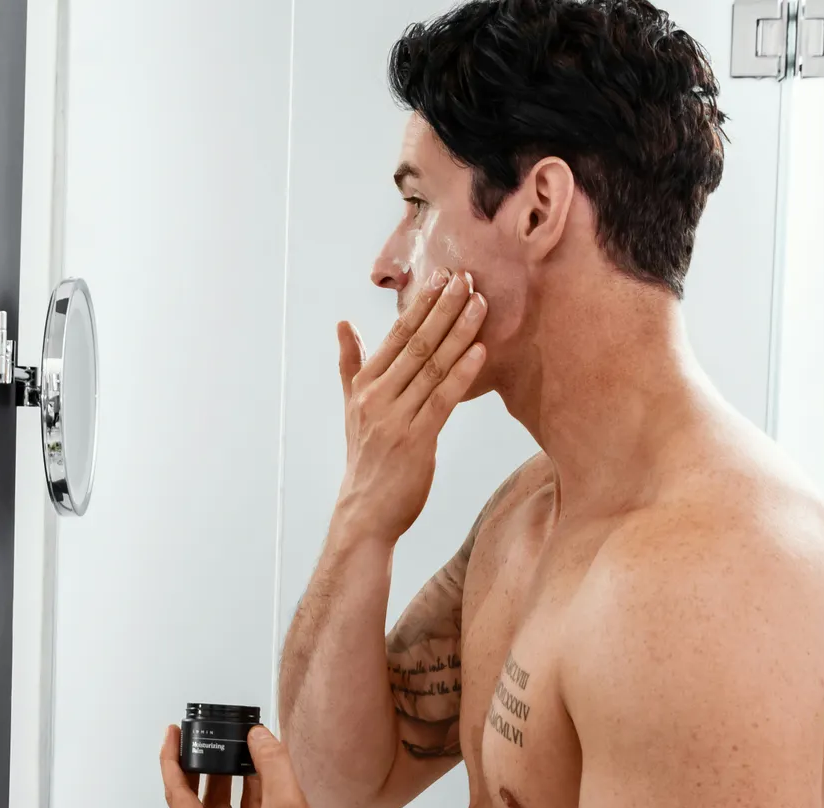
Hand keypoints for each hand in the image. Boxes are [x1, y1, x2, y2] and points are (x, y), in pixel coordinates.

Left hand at [159, 723, 354, 807]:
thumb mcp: (286, 806)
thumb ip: (271, 764)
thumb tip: (258, 737)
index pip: (177, 794)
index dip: (172, 759)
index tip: (173, 734)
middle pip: (196, 802)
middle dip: (201, 768)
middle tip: (201, 739)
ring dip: (228, 781)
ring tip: (234, 751)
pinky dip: (247, 798)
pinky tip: (261, 777)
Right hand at [334, 273, 490, 543]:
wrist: (363, 513)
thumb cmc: (365, 460)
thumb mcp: (351, 409)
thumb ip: (350, 365)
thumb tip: (343, 324)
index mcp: (363, 386)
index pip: (396, 336)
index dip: (420, 305)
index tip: (442, 277)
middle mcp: (377, 397)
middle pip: (416, 343)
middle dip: (443, 308)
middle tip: (467, 278)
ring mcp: (395, 418)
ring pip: (432, 366)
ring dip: (458, 332)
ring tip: (480, 304)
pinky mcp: (416, 440)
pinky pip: (442, 400)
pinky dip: (462, 373)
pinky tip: (480, 351)